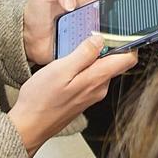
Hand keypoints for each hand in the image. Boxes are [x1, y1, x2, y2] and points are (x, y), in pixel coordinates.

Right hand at [6, 35, 136, 155]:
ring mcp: (92, 94)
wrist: (29, 126)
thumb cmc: (41, 100)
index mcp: (97, 79)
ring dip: (90, 58)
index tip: (116, 31)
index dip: (127, 42)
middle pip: (115, 62)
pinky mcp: (83, 98)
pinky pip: (90, 77)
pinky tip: (67, 67)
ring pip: (101, 69)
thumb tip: (100, 39)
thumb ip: (83, 54)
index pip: (128, 59)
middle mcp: (99, 88)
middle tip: (85, 38)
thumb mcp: (60, 69)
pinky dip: (83, 68)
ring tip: (71, 53)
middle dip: (104, 48)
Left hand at [21, 0, 130, 66]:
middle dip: (130, 10)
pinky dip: (108, 52)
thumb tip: (72, 2)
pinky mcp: (93, 47)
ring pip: (121, 31)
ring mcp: (99, 29)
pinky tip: (101, 53)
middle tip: (125, 16)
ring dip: (122, 35)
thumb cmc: (39, 10)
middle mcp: (100, 9)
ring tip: (112, 38)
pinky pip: (107, 50)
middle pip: (126, 6)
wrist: (30, 38)